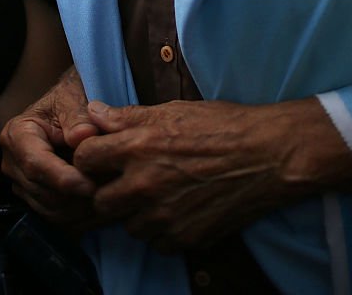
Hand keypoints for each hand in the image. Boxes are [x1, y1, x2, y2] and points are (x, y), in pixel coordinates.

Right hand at [0, 67, 103, 228]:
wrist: (59, 110)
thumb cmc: (65, 101)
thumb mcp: (70, 98)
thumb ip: (77, 115)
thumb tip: (83, 136)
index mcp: (16, 135)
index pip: (36, 165)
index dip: (63, 179)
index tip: (90, 186)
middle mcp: (12, 164)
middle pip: (43, 192)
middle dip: (76, 196)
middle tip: (110, 190)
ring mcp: (21, 184)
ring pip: (50, 210)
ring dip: (79, 209)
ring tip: (109, 196)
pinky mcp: (34, 199)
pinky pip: (55, 217)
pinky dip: (78, 216)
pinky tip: (101, 207)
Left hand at [73, 98, 351, 250]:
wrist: (267, 156)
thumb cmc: (222, 125)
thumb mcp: (172, 110)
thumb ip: (127, 116)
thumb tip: (92, 112)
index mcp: (138, 146)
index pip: (84, 158)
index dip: (91, 155)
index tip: (104, 155)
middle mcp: (144, 185)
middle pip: (100, 200)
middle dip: (110, 189)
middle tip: (130, 178)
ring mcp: (163, 216)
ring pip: (128, 225)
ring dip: (137, 212)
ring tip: (161, 192)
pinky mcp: (183, 239)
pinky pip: (156, 242)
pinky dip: (162, 229)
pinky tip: (180, 208)